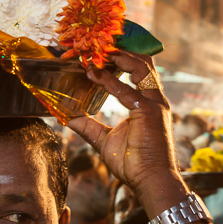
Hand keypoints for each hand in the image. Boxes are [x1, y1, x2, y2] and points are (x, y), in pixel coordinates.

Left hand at [67, 52, 185, 215]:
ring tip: (96, 50)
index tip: (97, 53)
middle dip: (122, 49)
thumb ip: (89, 126)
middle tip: (97, 42)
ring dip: (118, 56)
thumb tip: (68, 118)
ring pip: (141, 66)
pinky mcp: (149, 111)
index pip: (138, 71)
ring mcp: (154, 103)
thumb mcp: (105, 140)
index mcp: (148, 103)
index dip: (120, 58)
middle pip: (143, 61)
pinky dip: (108, 79)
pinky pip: (126, 89)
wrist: (151, 181)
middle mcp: (154, 99)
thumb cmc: (134, 164)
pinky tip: (92, 74)